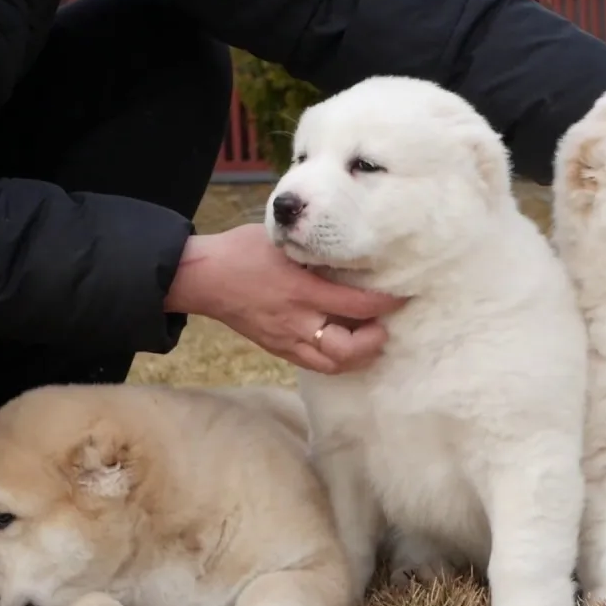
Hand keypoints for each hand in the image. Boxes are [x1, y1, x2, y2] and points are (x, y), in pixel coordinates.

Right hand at [164, 224, 405, 373]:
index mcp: (301, 290)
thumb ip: (315, 249)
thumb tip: (348, 249)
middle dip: (373, 340)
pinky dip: (336, 359)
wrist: (203, 278)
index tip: (402, 296)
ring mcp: (286, 339)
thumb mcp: (282, 241)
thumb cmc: (242, 251)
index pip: (356, 304)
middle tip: (384, 325)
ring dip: (358, 355)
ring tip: (370, 339)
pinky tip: (345, 345)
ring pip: (333, 363)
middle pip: (347, 348)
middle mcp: (296, 321)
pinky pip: (314, 364)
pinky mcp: (277, 349)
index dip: (384, 304)